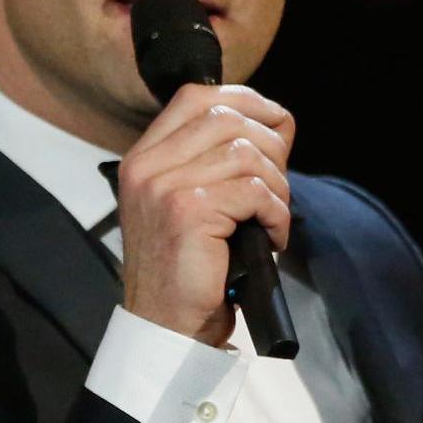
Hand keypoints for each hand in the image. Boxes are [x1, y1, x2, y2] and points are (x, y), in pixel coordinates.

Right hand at [114, 83, 294, 348]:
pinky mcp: (188, 212)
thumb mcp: (192, 203)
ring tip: (273, 218)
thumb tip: (276, 125)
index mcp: (144, 157)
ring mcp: (164, 187)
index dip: (246, 101)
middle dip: (271, 147)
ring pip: (247, 154)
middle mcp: (148, 165)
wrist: (166, 326)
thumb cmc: (187, 269)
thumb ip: (218, 161)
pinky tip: (272, 237)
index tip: (276, 125)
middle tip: (277, 188)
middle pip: (228, 118)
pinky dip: (276, 214)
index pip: (196, 97)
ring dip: (276, 187)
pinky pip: (254, 191)